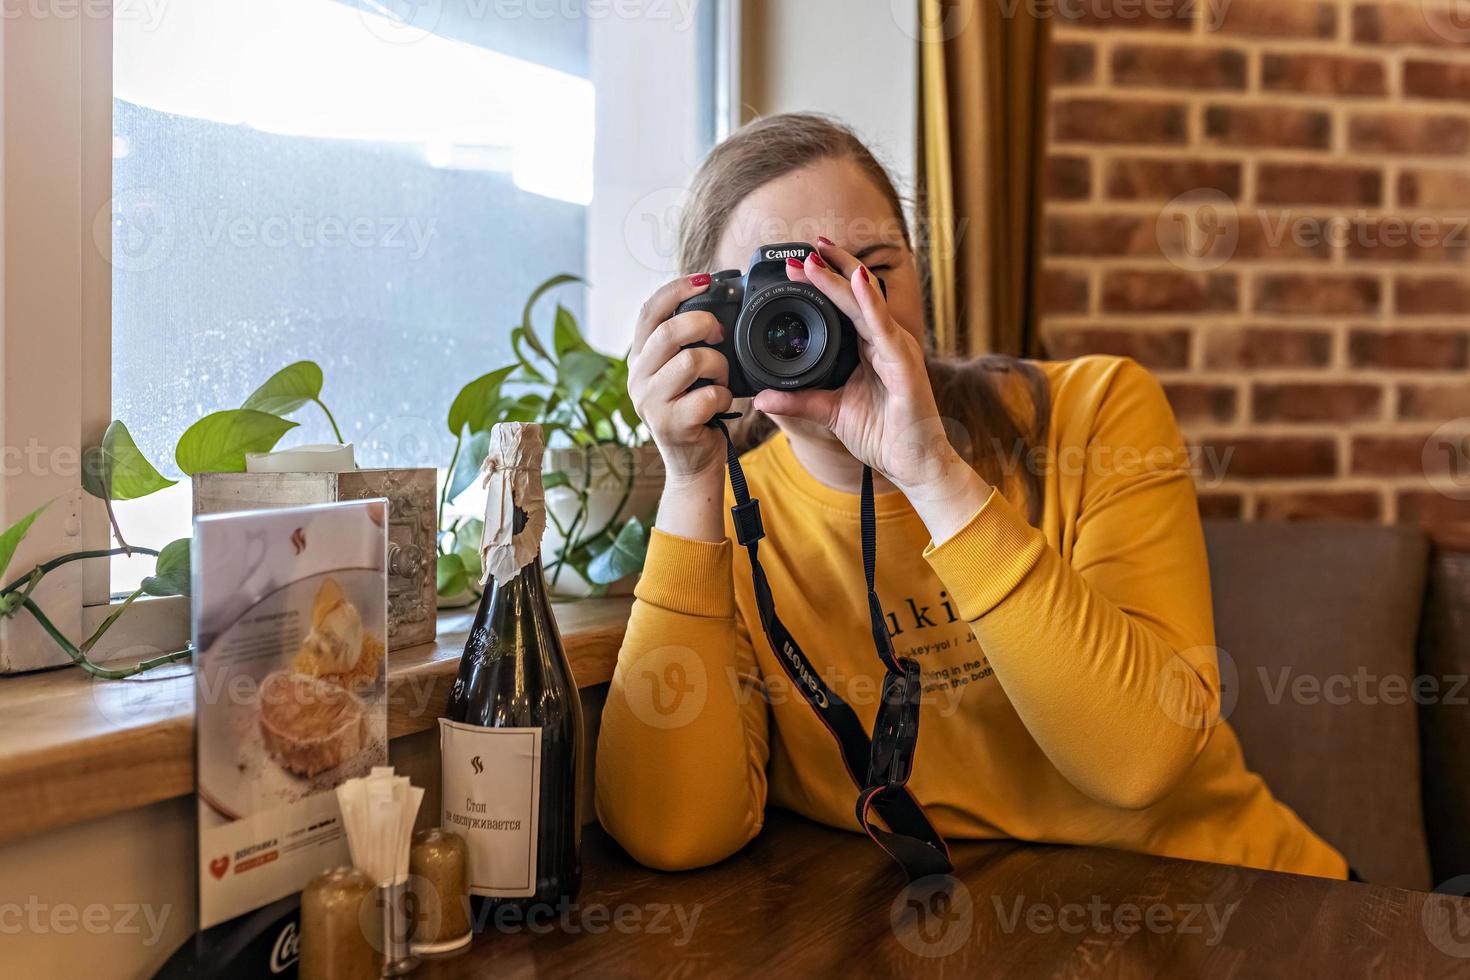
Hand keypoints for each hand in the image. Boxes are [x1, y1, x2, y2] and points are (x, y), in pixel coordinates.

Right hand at [628, 274, 732, 486]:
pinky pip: (708, 395)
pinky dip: (724, 395)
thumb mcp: (681, 374)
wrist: (692, 464)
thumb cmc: (694, 412)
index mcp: (639, 358)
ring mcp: (650, 403)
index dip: (676, 289)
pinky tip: (720, 403)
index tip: (704, 279)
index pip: (648, 311)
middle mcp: (636, 378)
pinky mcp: (671, 424)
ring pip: (692, 361)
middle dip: (705, 325)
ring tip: (719, 379)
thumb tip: (712, 302)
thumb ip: (684, 343)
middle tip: (720, 334)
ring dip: (719, 366)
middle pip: (670, 331)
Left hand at [751, 241, 977, 505]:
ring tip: (817, 257)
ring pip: (866, 304)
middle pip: (856, 295)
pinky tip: (857, 281)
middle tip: (803, 250)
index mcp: (871, 347)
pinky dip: (871, 304)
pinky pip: (884, 329)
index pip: (846, 305)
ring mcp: (897, 350)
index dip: (824, 283)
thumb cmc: (884, 436)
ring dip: (840, 278)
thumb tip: (762, 398)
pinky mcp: (905, 364)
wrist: (913, 465)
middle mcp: (886, 341)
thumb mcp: (831, 413)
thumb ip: (799, 401)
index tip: (796, 265)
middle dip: (829, 270)